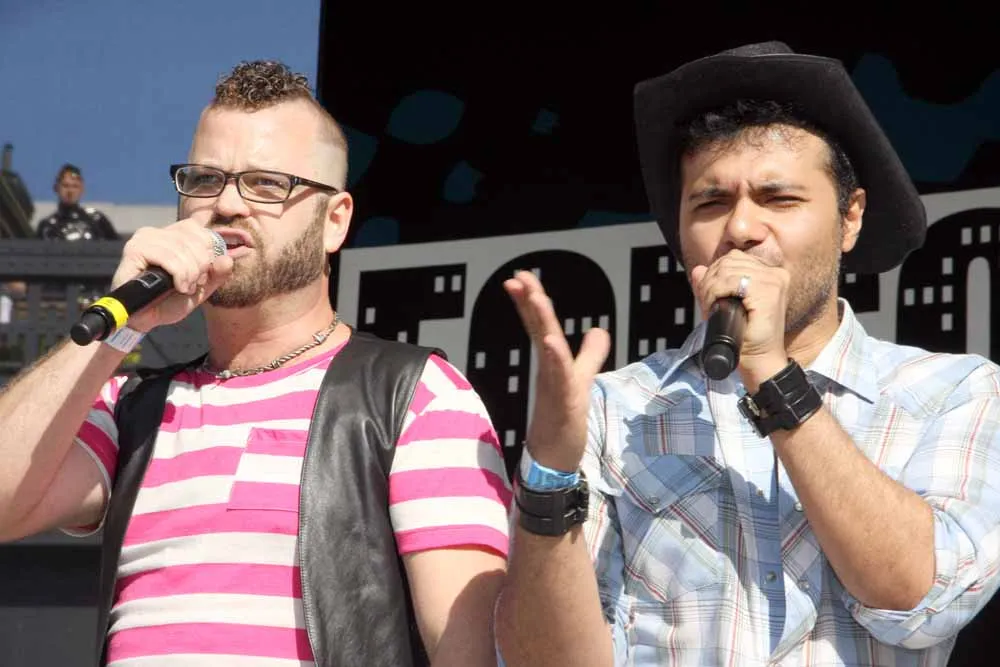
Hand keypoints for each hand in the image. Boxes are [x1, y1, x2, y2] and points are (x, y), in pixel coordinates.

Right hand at [110, 215, 233, 332]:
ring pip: (184, 250)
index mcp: (175, 235)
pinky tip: (176, 286)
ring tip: (182, 288)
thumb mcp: (201, 288)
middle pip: (197, 240)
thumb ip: (217, 274)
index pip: (204, 233)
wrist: (145, 320)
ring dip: (189, 275)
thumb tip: (227, 259)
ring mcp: (145, 238)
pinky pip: (168, 257)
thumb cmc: (169, 301)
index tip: (202, 276)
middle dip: (201, 268)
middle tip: (191, 285)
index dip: (209, 256)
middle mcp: (159, 232)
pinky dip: (178, 275)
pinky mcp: (135, 250)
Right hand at [503, 270, 610, 472]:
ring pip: (547, 348)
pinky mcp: (562, 403)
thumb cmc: (563, 421)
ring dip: (540, 322)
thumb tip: (599, 329)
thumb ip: (590, 354)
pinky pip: (559, 378)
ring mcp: (554, 385)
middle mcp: (549, 370)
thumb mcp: (582, 379)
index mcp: (552, 362)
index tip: (520, 277)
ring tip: (535, 298)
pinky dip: (554, 359)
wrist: (553, 459)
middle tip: (519, 278)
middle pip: (539, 329)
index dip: (531, 301)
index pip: (540, 325)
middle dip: (530, 302)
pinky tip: (550, 342)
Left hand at [690, 250, 788, 387]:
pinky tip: (715, 304)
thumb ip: (711, 286)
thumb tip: (698, 269)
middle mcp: (775, 274)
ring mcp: (774, 281)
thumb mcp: (723, 305)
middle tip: (706, 300)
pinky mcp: (770, 291)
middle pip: (730, 261)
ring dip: (711, 287)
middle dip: (710, 279)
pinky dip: (716, 291)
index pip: (734, 258)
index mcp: (769, 274)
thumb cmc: (745, 337)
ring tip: (710, 304)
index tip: (708, 293)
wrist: (759, 360)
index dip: (714, 272)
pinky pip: (732, 280)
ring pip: (728, 269)